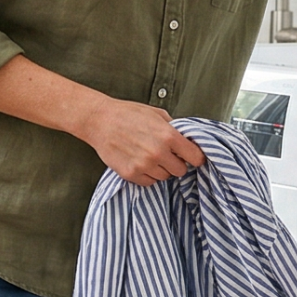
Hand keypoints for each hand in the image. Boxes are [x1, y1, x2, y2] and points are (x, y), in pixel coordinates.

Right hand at [82, 99, 207, 184]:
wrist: (99, 120)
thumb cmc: (127, 114)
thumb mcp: (157, 114)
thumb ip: (174, 128)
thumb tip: (186, 140)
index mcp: (168, 135)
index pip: (195, 157)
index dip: (196, 157)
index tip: (193, 158)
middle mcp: (158, 152)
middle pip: (180, 170)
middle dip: (176, 163)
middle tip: (167, 155)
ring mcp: (144, 165)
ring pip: (164, 177)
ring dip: (161, 169)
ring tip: (149, 156)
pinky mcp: (130, 173)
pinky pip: (149, 182)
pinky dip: (147, 175)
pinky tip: (140, 162)